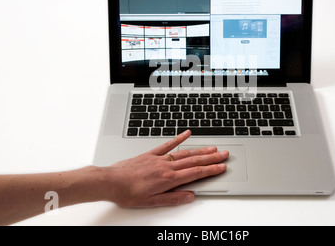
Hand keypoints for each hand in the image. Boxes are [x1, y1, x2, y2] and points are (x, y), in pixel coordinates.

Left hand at [103, 130, 228, 207]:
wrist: (110, 181)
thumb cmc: (128, 193)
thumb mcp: (151, 202)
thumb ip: (172, 198)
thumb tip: (190, 196)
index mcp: (168, 179)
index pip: (195, 173)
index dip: (210, 170)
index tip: (222, 167)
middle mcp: (166, 166)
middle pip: (194, 161)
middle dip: (211, 158)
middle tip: (224, 154)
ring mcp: (159, 158)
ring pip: (184, 153)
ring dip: (200, 150)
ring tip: (213, 148)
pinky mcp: (150, 154)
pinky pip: (167, 145)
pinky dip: (178, 138)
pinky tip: (187, 133)